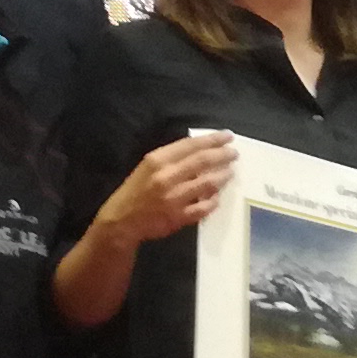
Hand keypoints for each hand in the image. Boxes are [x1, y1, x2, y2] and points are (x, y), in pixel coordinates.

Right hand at [101, 131, 235, 244]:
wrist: (122, 221)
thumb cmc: (136, 190)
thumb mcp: (148, 167)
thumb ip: (171, 158)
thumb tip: (200, 150)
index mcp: (157, 160)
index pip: (191, 145)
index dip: (213, 139)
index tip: (228, 136)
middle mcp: (166, 176)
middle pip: (202, 161)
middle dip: (223, 155)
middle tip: (234, 154)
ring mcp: (174, 198)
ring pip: (207, 183)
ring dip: (223, 176)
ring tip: (230, 172)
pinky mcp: (179, 217)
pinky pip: (204, 207)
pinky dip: (213, 201)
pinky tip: (217, 196)